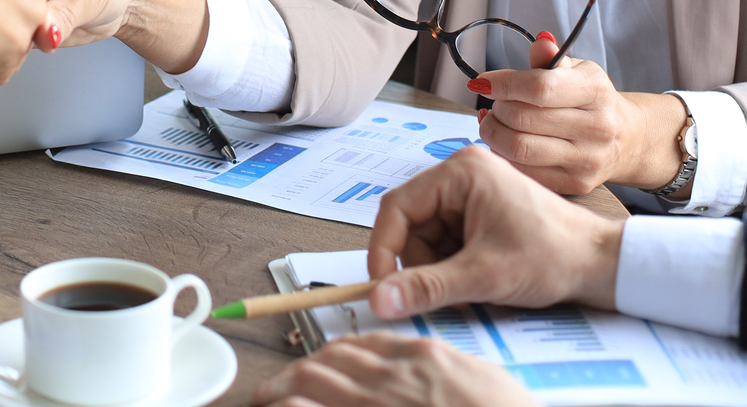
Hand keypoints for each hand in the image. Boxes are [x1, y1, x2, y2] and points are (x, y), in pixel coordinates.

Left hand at [251, 332, 535, 406]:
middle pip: (329, 361)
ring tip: (265, 399)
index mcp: (423, 359)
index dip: (332, 355)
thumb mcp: (480, 383)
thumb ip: (443, 374)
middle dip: (296, 372)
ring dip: (281, 391)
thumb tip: (423, 379)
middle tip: (275, 387)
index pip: (363, 345)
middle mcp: (395, 378)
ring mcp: (379, 405)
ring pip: (313, 384)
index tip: (318, 366)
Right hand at [365, 146, 620, 319]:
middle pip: (410, 224)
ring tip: (469, 286)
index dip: (383, 249)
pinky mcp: (479, 211)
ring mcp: (471, 192)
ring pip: (426, 236)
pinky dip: (452, 265)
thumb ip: (426, 288)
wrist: (599, 264)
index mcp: (459, 172)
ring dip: (437, 268)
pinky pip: (445, 240)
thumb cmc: (553, 256)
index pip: (396, 207)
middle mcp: (461, 174)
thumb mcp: (482, 275)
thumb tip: (379, 300)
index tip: (380, 286)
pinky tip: (476, 277)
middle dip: (419, 264)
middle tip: (440, 293)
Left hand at [467, 34, 685, 193]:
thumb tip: (541, 41)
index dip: (502, 83)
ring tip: (494, 120)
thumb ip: (553, 59)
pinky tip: (504, 141)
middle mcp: (596, 128)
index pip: (538, 88)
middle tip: (493, 102)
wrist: (627, 139)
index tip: (482, 82)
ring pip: (518, 148)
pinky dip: (503, 155)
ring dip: (493, 132)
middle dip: (497, 108)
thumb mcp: (579, 71)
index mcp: (595, 92)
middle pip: (522, 118)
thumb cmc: (593, 100)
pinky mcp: (575, 183)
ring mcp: (586, 160)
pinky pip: (523, 171)